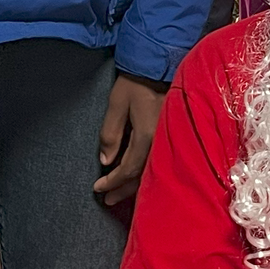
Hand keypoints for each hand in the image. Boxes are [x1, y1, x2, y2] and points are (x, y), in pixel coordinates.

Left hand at [94, 71, 167, 209]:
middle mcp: (161, 144)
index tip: (97, 188)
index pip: (127, 169)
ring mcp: (169, 142)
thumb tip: (106, 160)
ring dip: (134, 186)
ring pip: (151, 172)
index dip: (111, 181)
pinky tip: (138, 178)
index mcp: (146, 137)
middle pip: (141, 176)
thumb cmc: (136, 84)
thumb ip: (110, 134)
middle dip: (122, 190)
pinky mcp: (171, 137)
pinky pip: (158, 163)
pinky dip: (146, 174)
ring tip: (120, 195)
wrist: (160, 68)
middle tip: (107, 201)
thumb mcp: (116, 105)